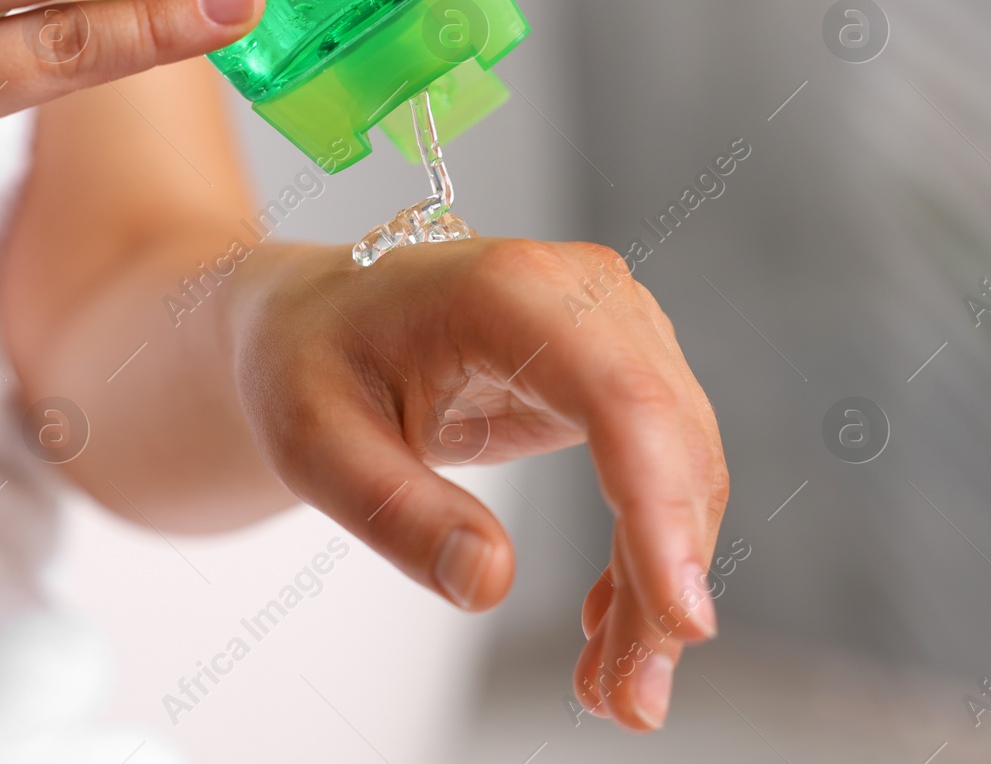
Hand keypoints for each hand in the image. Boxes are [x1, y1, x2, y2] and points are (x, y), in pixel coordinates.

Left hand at [233, 239, 729, 730]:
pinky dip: (646, 555)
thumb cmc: (309, 358)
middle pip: (668, 445)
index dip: (660, 509)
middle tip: (632, 700)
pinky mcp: (620, 369)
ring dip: (659, 583)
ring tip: (612, 687)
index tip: (677, 616)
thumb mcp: (314, 442)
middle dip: (664, 580)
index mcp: (510, 291)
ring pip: (681, 467)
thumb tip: (489, 583)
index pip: (620, 399)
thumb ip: (396, 512)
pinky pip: (662, 470)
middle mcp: (586, 295)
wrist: (316, 316)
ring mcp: (615, 328)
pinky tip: (608, 624)